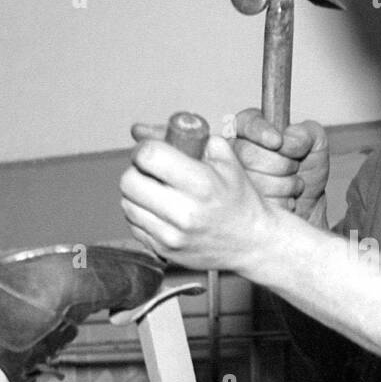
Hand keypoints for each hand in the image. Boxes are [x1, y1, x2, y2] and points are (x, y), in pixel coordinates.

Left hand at [119, 133, 274, 273]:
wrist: (254, 243)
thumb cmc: (240, 199)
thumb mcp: (227, 160)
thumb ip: (191, 138)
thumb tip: (144, 130)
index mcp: (202, 183)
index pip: (149, 156)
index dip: (144, 149)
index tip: (152, 152)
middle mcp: (185, 212)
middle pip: (129, 181)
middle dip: (137, 171)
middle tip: (151, 173)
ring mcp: (173, 235)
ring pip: (127, 204)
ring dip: (137, 195)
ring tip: (158, 193)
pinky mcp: (165, 251)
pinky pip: (134, 225)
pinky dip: (142, 216)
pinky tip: (161, 213)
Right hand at [230, 109, 329, 220]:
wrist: (308, 206)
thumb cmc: (308, 171)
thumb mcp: (316, 144)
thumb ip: (305, 133)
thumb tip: (286, 139)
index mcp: (251, 130)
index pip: (246, 121)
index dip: (259, 131)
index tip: (278, 141)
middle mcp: (236, 151)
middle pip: (249, 153)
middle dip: (281, 164)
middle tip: (294, 168)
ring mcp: (235, 178)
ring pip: (254, 178)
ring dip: (283, 185)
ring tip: (291, 186)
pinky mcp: (240, 202)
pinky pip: (256, 200)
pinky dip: (279, 200)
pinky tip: (285, 200)